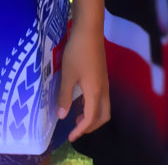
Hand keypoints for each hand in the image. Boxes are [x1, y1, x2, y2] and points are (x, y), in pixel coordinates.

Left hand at [57, 25, 109, 142]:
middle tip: (75, 129)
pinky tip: (81, 99)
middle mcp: (103, 90)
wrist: (89, 30)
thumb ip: (65, 96)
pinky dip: (94, 106)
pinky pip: (102, 98)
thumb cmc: (77, 52)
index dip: (80, 130)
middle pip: (103, 117)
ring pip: (104, 107)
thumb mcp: (68, 74)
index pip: (91, 119)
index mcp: (95, 92)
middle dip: (90, 127)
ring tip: (77, 116)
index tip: (70, 137)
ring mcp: (104, 82)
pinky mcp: (102, 75)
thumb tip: (62, 116)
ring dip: (93, 116)